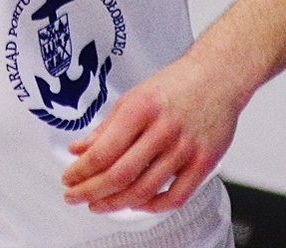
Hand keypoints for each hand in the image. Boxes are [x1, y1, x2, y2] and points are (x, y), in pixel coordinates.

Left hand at [60, 52, 242, 212]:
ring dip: (117, 203)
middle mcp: (162, 131)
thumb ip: (105, 128)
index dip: (81, 172)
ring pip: (145, 189)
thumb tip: (77, 150)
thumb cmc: (173, 86)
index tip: (68, 180)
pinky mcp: (204, 163)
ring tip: (99, 205)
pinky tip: (137, 204)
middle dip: (92, 191)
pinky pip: (176, 196)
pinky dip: (153, 206)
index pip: (103, 152)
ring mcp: (185, 149)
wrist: (217, 78)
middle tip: (75, 197)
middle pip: (120, 175)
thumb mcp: (131, 98)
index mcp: (139, 111)